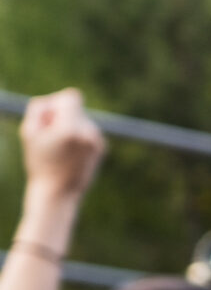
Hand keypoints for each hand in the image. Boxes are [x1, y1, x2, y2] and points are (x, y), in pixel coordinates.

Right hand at [17, 89, 104, 205]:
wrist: (58, 193)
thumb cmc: (39, 163)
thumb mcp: (29, 132)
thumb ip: (40, 108)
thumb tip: (55, 100)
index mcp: (71, 128)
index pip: (72, 96)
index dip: (58, 103)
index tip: (51, 118)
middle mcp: (89, 133)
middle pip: (76, 108)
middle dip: (62, 117)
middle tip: (51, 138)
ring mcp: (97, 141)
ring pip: (82, 120)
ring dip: (70, 128)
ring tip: (60, 149)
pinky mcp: (101, 148)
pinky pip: (87, 131)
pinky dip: (78, 137)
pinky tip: (70, 154)